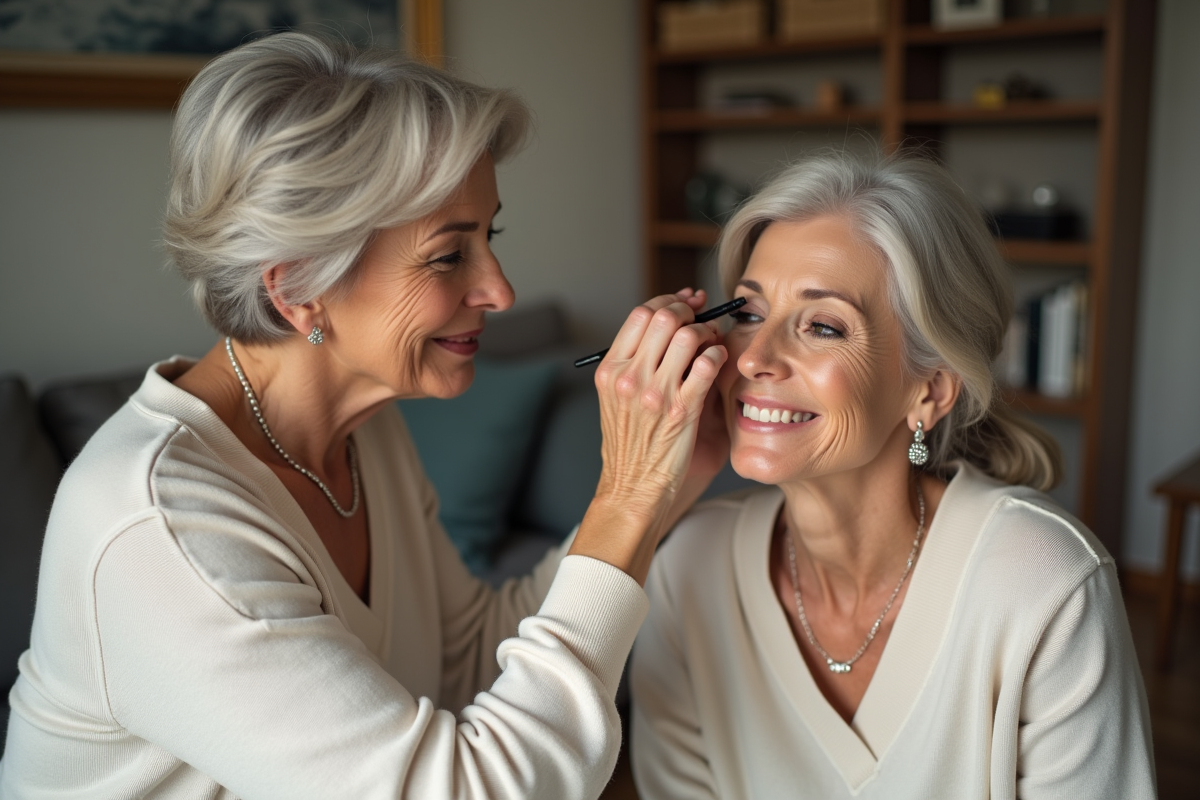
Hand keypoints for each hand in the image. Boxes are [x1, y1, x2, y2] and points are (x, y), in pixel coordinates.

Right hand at [569, 288, 727, 584]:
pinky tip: (718, 363)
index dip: (669, 301)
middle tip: (703, 319)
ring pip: (688, 336)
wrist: (632, 489)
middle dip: (690, 312)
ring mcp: (654, 393)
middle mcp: (629, 377)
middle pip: (664, 317)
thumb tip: (677, 321)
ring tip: (712, 344)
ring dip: (707, 333)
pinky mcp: (681, 411)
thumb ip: (641, 361)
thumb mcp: (618, 397)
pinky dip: (717, 356)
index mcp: (611, 369)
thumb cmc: (631, 444)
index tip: (686, 304)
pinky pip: (706, 365)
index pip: (640, 314)